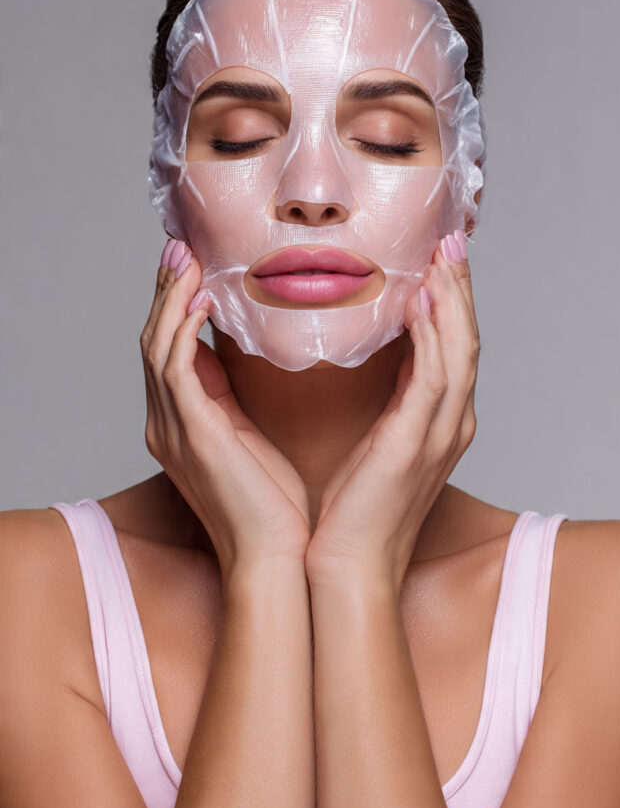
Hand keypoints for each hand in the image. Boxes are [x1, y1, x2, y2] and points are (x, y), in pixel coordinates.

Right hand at [140, 239, 310, 587]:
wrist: (276, 560)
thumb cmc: (275, 507)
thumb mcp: (251, 440)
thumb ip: (235, 401)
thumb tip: (243, 357)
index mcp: (183, 425)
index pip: (169, 351)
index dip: (177, 306)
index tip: (194, 266)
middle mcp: (167, 424)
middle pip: (154, 340)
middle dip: (166, 291)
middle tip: (181, 247)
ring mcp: (174, 429)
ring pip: (156, 345)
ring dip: (171, 297)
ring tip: (187, 258)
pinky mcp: (193, 435)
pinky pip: (175, 367)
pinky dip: (183, 328)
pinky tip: (202, 298)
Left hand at [305, 229, 479, 594]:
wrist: (346, 567)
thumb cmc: (350, 510)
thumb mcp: (372, 442)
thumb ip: (382, 401)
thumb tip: (363, 356)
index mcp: (439, 423)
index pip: (453, 348)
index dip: (451, 300)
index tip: (438, 258)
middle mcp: (450, 425)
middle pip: (467, 340)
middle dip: (460, 287)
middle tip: (449, 239)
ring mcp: (440, 435)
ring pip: (460, 351)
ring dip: (452, 299)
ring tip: (441, 255)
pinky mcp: (415, 444)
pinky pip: (432, 378)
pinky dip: (432, 335)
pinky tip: (419, 302)